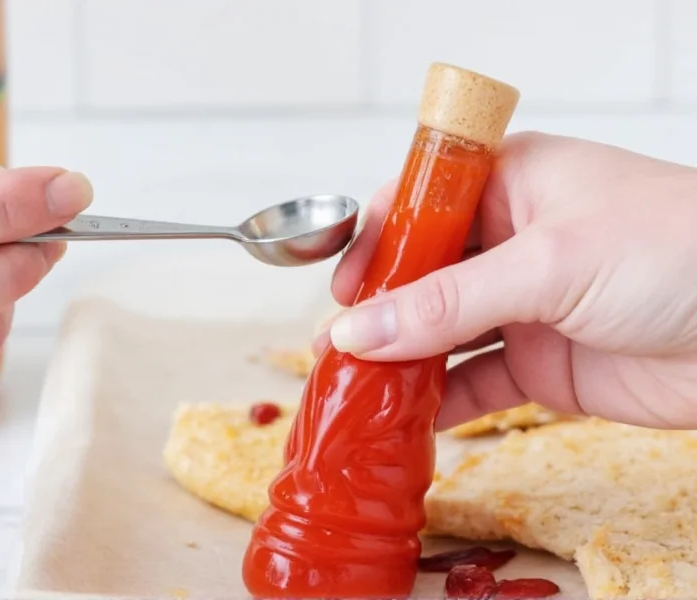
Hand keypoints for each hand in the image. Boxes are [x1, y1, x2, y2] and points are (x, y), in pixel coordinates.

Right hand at [323, 131, 696, 429]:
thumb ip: (450, 301)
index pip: (418, 204)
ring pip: (441, 333)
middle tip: (336, 348)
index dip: (374, 242)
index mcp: (509, 184)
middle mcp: (509, 242)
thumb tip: (357, 329)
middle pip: (421, 274)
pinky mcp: (541, 364)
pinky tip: (406, 420)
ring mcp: (523, 306)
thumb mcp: (551, 263)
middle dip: (376, 310)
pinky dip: (440, 403)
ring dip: (399, 360)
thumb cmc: (677, 252)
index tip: (339, 287)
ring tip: (353, 387)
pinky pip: (474, 383)